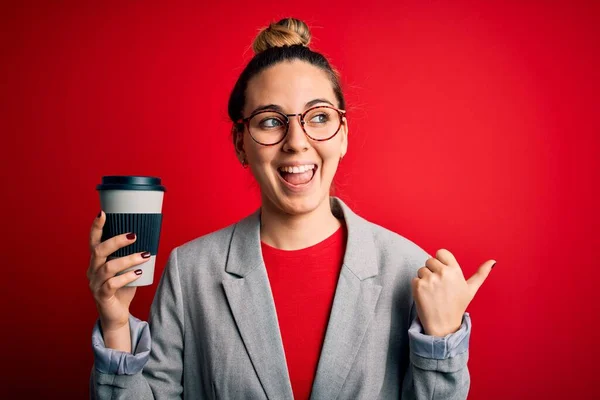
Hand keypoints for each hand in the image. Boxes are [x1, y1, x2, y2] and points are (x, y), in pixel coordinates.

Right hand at [87, 211, 148, 331]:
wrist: (116, 315)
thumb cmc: (122, 289)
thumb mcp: (126, 269)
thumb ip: (131, 256)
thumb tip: (151, 238)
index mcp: (96, 261)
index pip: (93, 241)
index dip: (96, 227)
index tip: (102, 213)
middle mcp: (92, 270)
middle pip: (99, 250)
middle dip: (116, 241)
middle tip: (134, 235)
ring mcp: (95, 284)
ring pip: (108, 267)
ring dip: (128, 259)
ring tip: (145, 255)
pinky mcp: (102, 296)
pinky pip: (112, 284)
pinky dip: (126, 277)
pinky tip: (138, 273)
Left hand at [411, 249, 495, 336]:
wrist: (443, 325)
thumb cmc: (457, 306)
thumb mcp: (471, 289)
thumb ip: (481, 273)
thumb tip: (493, 261)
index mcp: (455, 271)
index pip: (441, 252)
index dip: (440, 261)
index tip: (442, 272)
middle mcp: (443, 273)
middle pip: (429, 260)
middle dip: (432, 271)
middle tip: (439, 287)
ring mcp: (430, 279)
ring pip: (421, 270)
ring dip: (424, 279)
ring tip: (433, 292)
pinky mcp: (418, 286)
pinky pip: (414, 279)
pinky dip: (418, 287)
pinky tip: (426, 296)